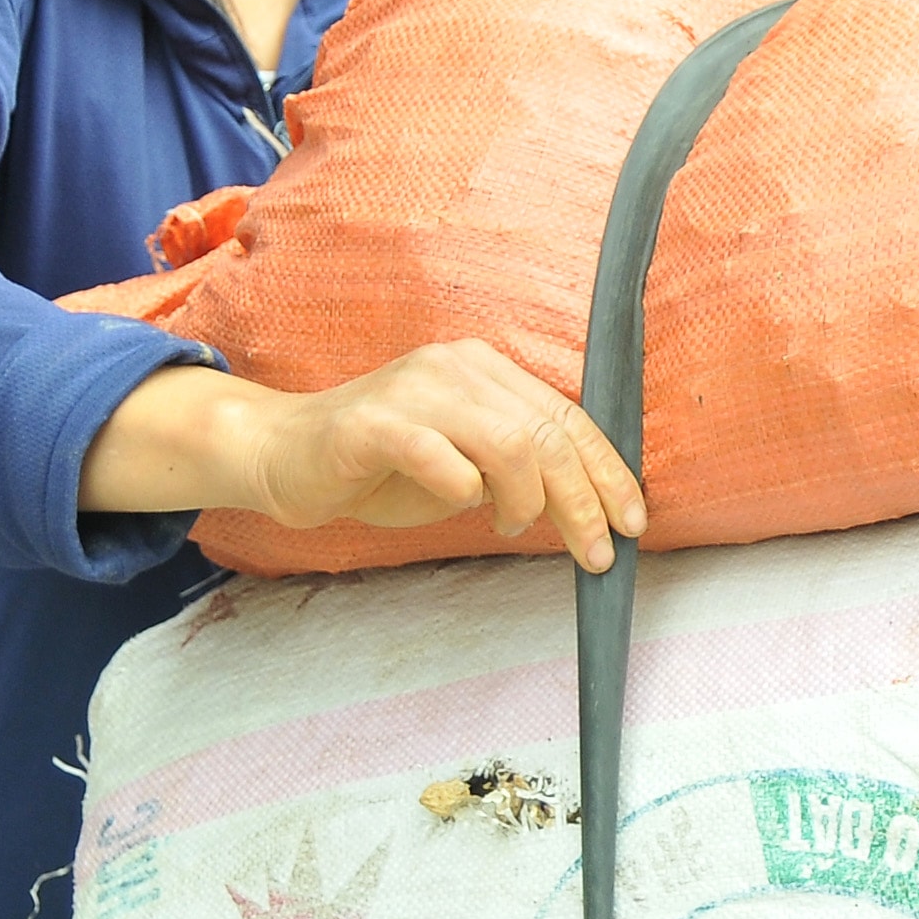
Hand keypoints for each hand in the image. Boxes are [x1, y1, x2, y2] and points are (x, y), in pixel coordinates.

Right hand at [83, 344, 647, 571]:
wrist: (285, 455)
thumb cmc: (382, 466)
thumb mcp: (466, 465)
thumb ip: (519, 469)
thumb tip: (589, 503)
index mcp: (485, 369)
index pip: (566, 418)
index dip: (607, 471)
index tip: (634, 521)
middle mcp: (455, 366)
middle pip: (545, 434)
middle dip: (583, 499)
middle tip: (597, 551)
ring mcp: (413, 389)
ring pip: (507, 442)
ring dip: (527, 499)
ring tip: (513, 525)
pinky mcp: (372, 423)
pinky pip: (440, 456)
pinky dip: (462, 489)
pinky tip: (460, 502)